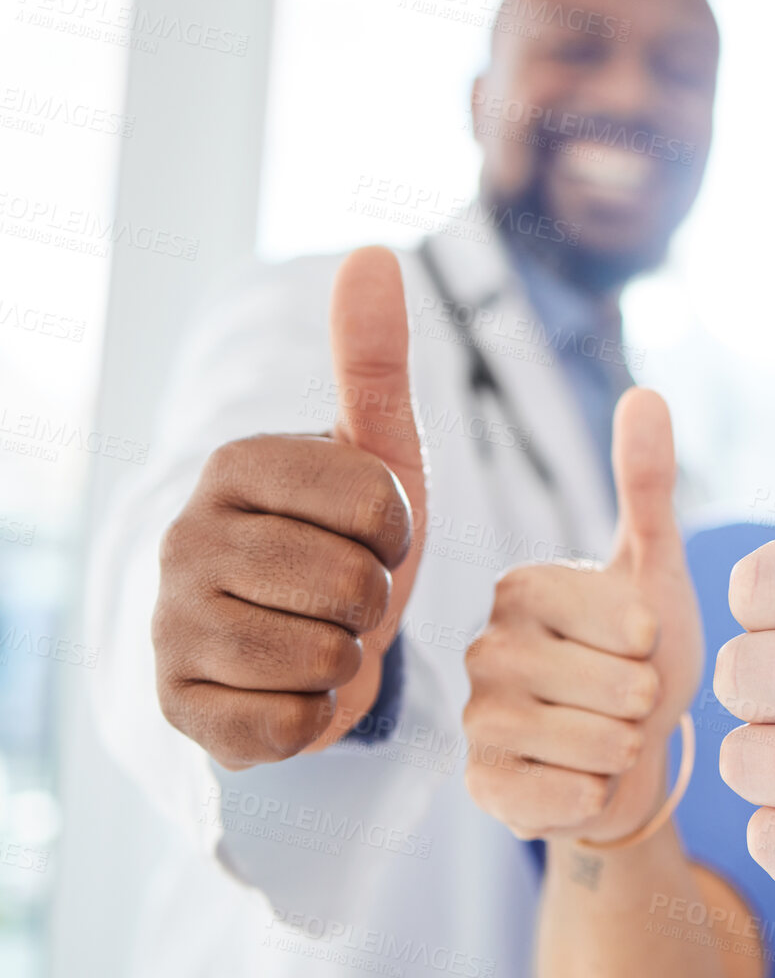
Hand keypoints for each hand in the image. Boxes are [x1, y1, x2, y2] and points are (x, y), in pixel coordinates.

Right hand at [153, 247, 428, 768]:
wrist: (318, 643)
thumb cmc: (353, 542)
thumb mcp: (382, 455)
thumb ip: (374, 361)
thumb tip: (371, 252)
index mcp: (234, 465)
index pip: (377, 504)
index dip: (401, 532)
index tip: (375, 535)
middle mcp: (183, 539)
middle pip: (353, 585)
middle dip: (376, 599)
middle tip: (349, 594)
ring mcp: (170, 626)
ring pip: (323, 655)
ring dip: (348, 656)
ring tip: (323, 635)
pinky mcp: (180, 707)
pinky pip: (289, 725)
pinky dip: (315, 715)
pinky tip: (293, 688)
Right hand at [463, 389, 702, 843]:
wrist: (630, 756)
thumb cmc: (645, 655)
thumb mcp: (656, 568)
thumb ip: (647, 484)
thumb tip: (645, 391)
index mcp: (522, 585)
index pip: (627, 622)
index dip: (657, 644)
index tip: (639, 644)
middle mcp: (484, 646)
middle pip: (617, 687)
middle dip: (648, 702)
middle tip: (629, 699)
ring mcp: (476, 721)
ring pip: (598, 745)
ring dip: (629, 749)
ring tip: (613, 735)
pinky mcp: (482, 787)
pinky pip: (568, 798)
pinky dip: (598, 794)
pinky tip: (587, 778)